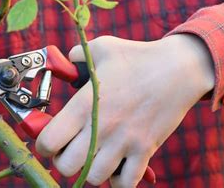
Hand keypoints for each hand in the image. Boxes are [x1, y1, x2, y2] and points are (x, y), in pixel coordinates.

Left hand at [36, 35, 214, 186]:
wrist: (178, 68)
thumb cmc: (137, 57)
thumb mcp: (101, 48)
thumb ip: (77, 56)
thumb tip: (65, 61)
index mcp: (84, 105)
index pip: (49, 140)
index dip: (44, 144)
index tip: (50, 139)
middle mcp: (100, 128)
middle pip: (66, 166)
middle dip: (63, 161)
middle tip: (69, 151)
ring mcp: (124, 142)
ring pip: (94, 177)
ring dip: (90, 171)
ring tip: (93, 157)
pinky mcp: (145, 150)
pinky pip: (127, 182)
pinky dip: (119, 181)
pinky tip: (116, 167)